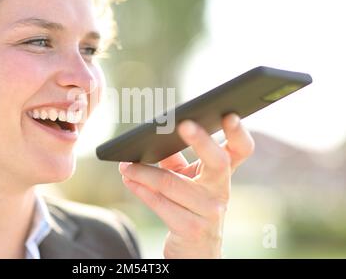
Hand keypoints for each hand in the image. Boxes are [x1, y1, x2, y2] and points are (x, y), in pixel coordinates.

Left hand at [118, 113, 254, 257]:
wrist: (196, 251)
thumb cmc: (190, 207)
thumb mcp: (188, 181)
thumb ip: (174, 160)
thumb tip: (151, 138)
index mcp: (223, 174)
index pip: (241, 150)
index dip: (239, 133)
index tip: (229, 115)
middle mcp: (221, 191)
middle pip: (217, 161)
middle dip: (201, 140)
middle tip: (183, 124)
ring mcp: (209, 211)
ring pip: (172, 183)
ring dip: (144, 172)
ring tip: (126, 165)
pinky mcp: (191, 228)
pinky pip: (160, 203)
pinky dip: (141, 188)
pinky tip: (130, 179)